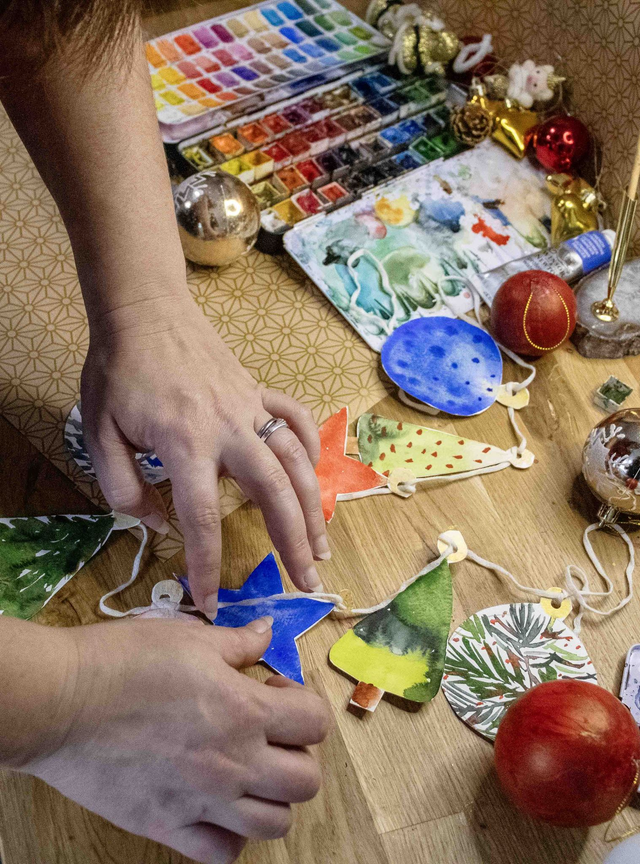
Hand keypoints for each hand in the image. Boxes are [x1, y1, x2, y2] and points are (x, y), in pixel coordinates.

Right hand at [21, 617, 331, 863]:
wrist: (63, 701)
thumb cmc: (125, 660)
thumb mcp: (190, 637)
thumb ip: (238, 642)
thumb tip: (267, 632)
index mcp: (245, 710)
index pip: (314, 721)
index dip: (303, 702)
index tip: (274, 688)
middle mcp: (234, 762)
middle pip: (306, 781)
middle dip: (298, 753)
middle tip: (269, 732)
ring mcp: (203, 801)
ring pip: (275, 824)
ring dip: (272, 797)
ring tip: (248, 770)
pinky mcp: (168, 826)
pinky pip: (221, 853)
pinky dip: (230, 835)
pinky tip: (217, 806)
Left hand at [81, 295, 328, 614]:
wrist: (145, 311)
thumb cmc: (119, 372)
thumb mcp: (99, 433)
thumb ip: (123, 487)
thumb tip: (158, 523)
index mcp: (186, 445)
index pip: (202, 519)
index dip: (206, 565)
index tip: (209, 601)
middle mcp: (229, 430)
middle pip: (274, 495)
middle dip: (293, 543)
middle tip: (309, 583)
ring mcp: (250, 408)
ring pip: (296, 462)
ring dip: (314, 506)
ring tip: (322, 545)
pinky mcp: (258, 391)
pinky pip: (296, 418)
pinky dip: (311, 446)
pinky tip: (314, 471)